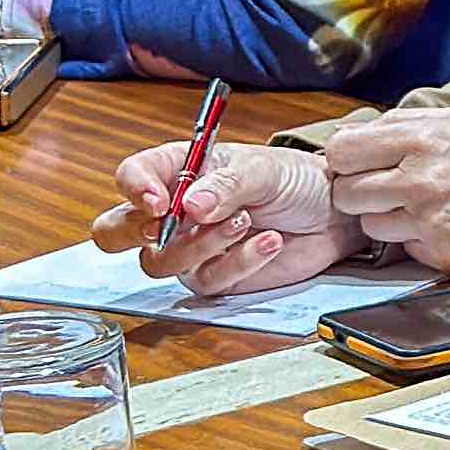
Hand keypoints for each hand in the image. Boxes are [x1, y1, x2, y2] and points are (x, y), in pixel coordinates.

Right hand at [91, 140, 358, 296]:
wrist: (333, 213)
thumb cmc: (295, 180)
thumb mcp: (264, 170)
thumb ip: (227, 184)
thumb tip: (191, 205)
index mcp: (179, 171)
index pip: (133, 177)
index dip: (135, 189)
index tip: (158, 201)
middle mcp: (174, 212)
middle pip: (116, 231)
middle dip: (134, 231)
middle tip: (168, 224)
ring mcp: (190, 248)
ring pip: (162, 261)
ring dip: (203, 243)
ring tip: (246, 221)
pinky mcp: (217, 277)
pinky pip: (208, 280)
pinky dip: (239, 261)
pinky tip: (269, 242)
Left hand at [318, 110, 449, 275]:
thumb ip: (401, 126)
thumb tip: (351, 137)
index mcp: (418, 138)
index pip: (341, 152)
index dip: (345, 160)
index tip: (357, 164)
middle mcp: (418, 179)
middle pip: (346, 193)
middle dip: (360, 192)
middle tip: (386, 188)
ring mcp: (429, 219)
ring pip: (371, 225)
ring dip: (388, 218)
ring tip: (422, 206)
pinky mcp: (442, 252)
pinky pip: (405, 249)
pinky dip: (418, 239)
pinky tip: (445, 224)